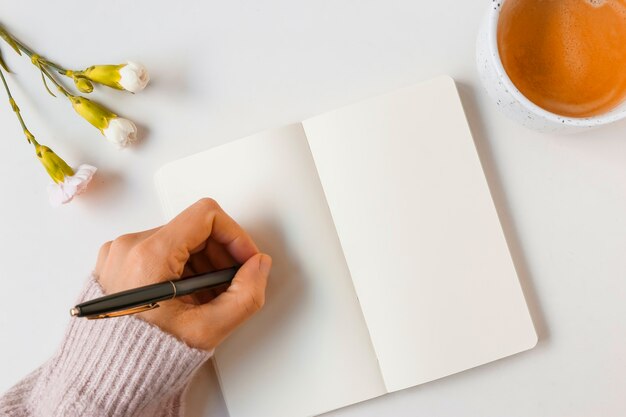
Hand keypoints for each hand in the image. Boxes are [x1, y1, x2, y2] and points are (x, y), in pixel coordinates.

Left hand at [95, 198, 271, 350]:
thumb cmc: (145, 357)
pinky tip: (186, 296)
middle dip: (221, 254)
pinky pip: (160, 250)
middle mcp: (129, 247)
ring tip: (206, 297)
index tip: (244, 257)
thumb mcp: (207, 330)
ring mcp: (119, 253)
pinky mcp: (116, 261)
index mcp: (149, 256)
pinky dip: (181, 268)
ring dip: (202, 264)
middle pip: (194, 229)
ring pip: (179, 239)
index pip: (206, 216)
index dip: (235, 235)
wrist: (108, 376)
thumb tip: (259, 266)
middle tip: (229, 285)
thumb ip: (245, 295)